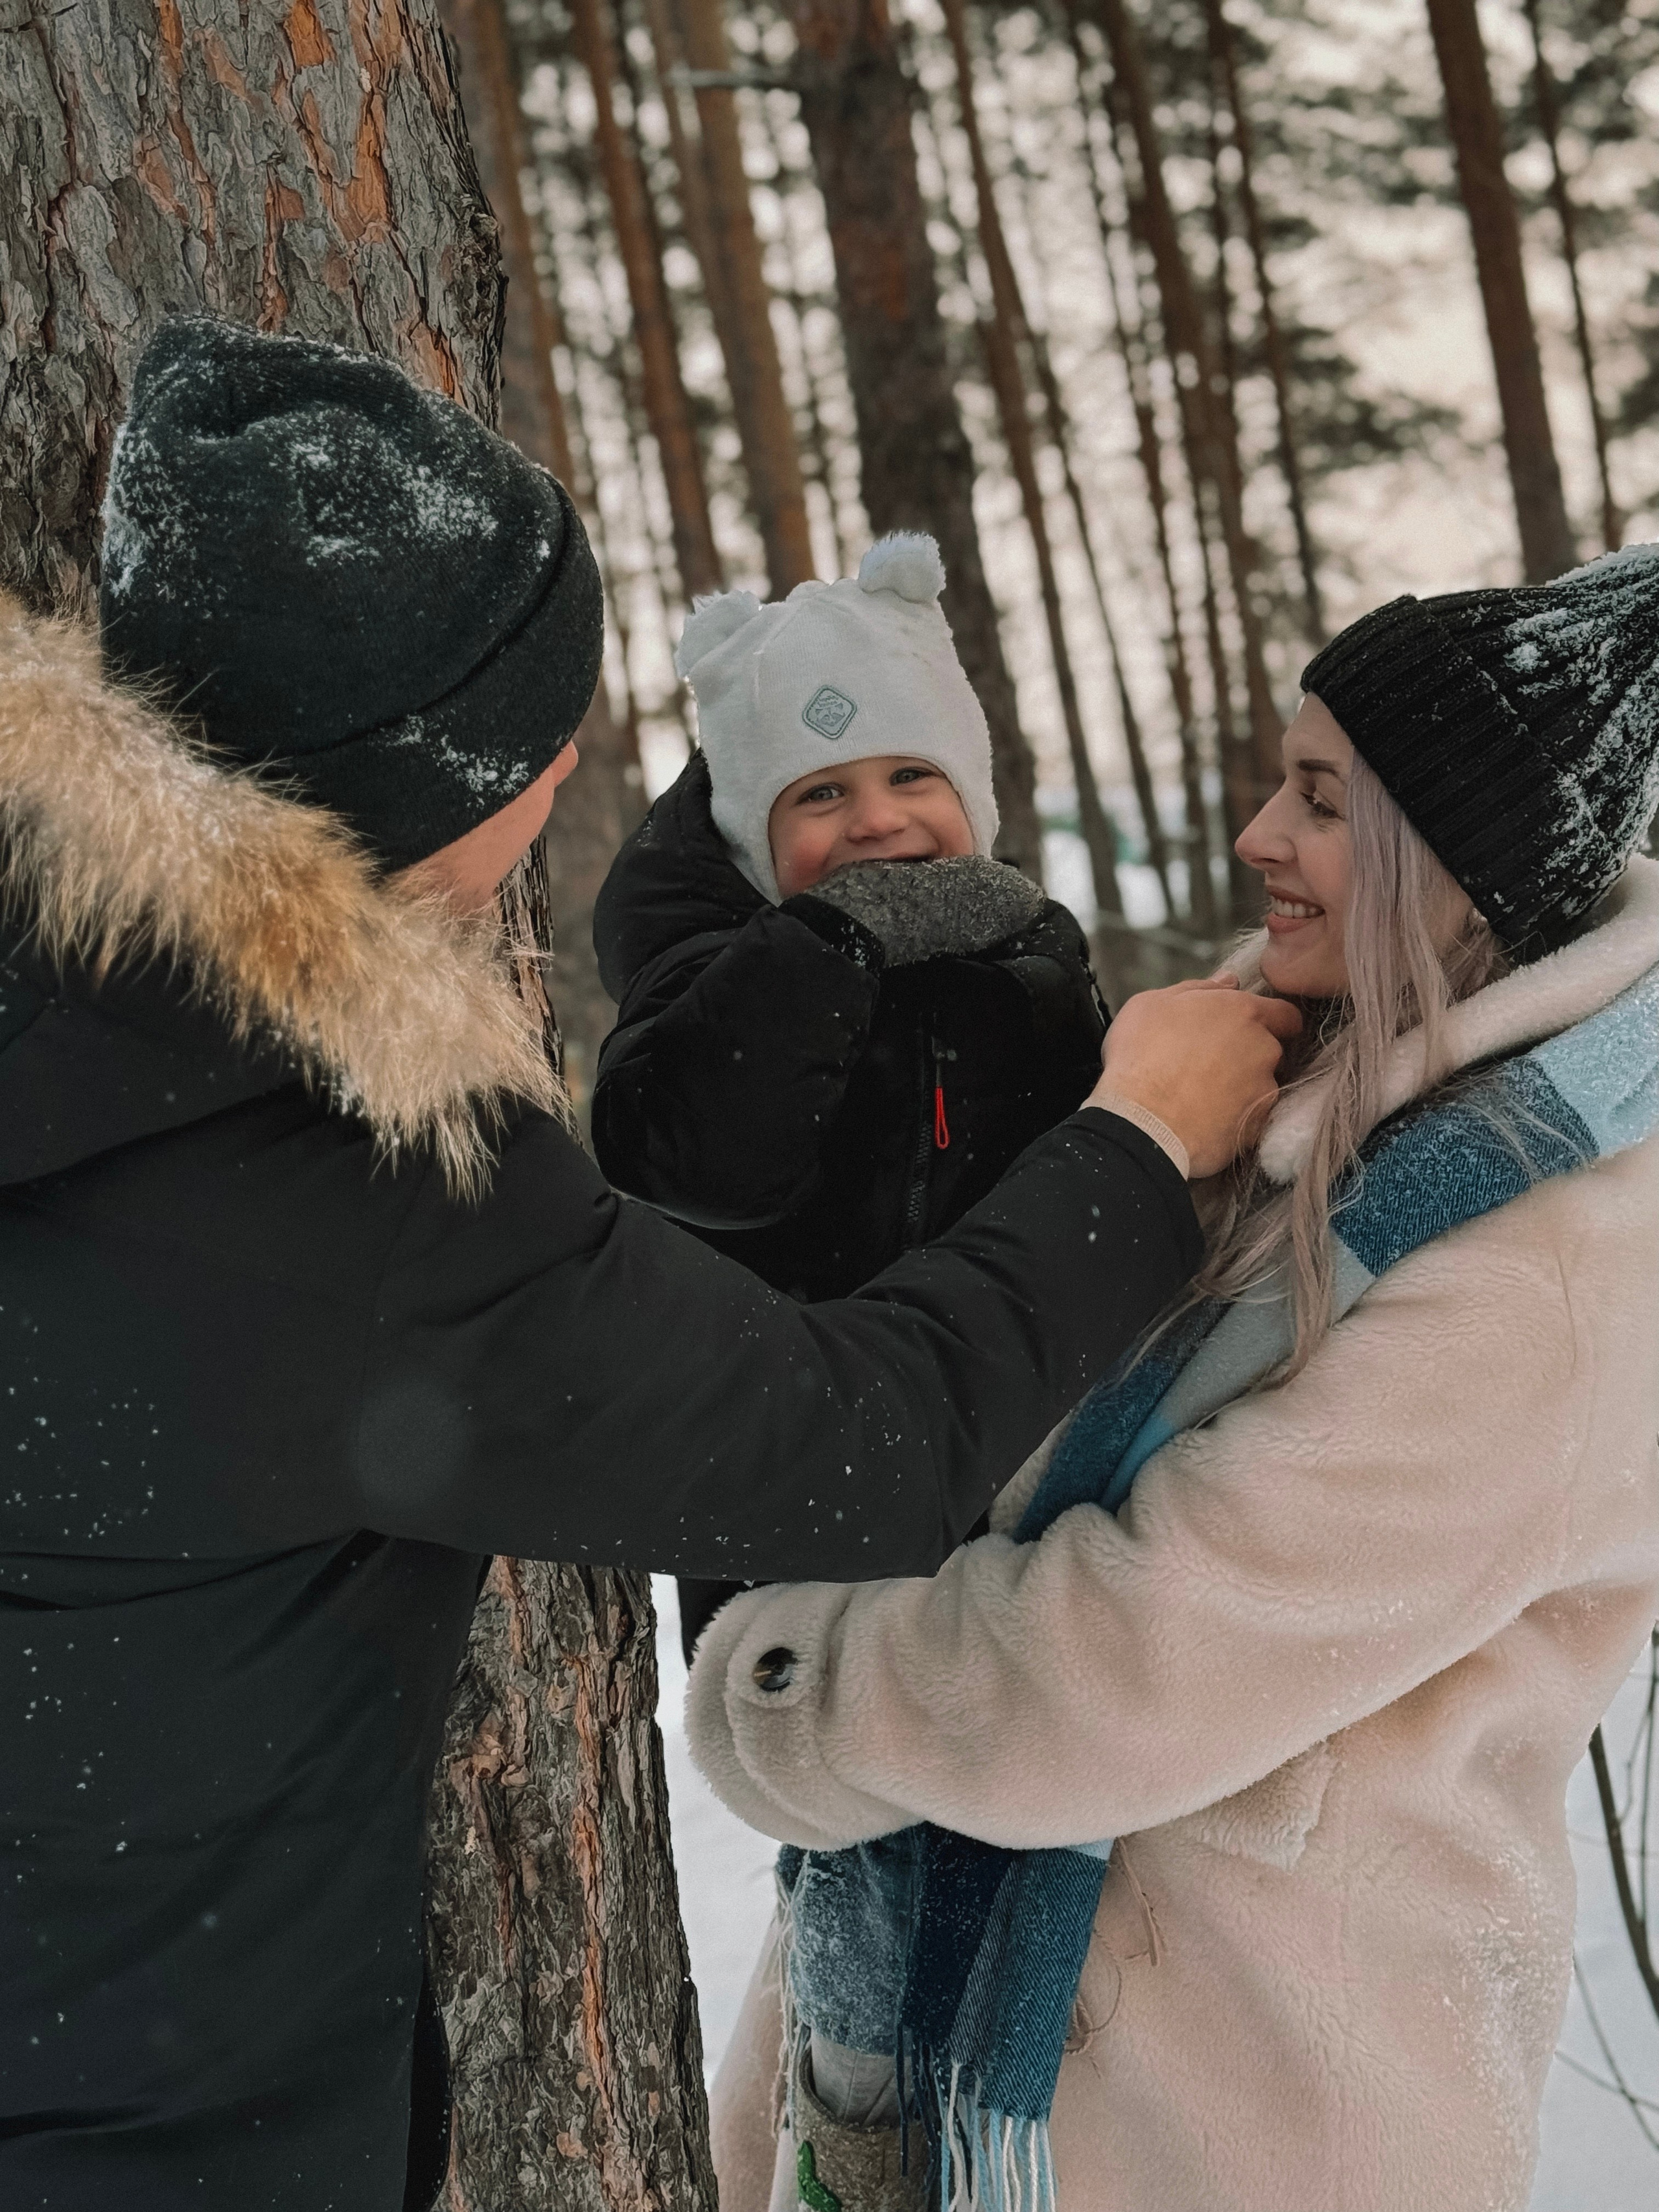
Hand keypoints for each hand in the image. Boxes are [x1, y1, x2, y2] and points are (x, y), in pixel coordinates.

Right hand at [1088, 974, 1302, 1178]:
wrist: (1141, 1125)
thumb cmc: (1140, 1057)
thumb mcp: (1152, 1005)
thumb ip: (1197, 988)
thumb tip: (1228, 981)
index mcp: (1241, 1012)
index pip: (1284, 1013)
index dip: (1271, 1020)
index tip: (1248, 1030)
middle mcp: (1263, 1048)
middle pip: (1270, 1049)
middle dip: (1248, 1054)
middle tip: (1210, 1064)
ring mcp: (1264, 1090)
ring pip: (1261, 1085)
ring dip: (1240, 1088)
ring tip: (1202, 1096)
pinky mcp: (1257, 1126)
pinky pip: (1251, 1118)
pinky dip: (1234, 1118)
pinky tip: (1205, 1120)